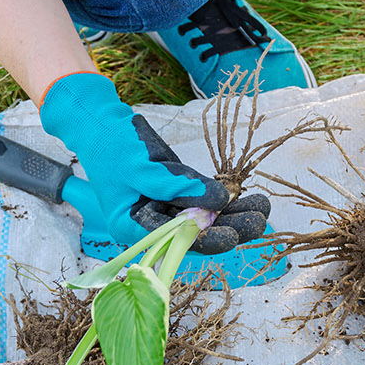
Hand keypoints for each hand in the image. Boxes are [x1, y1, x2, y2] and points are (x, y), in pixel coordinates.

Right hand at [39, 72, 268, 255]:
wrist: (101, 123)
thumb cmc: (111, 145)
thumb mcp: (142, 166)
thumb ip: (178, 186)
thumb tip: (220, 200)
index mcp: (132, 227)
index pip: (174, 241)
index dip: (206, 241)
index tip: (234, 236)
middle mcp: (151, 225)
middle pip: (196, 234)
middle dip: (229, 229)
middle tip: (260, 221)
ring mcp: (165, 209)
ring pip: (205, 219)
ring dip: (234, 216)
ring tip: (263, 208)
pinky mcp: (177, 194)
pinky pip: (205, 201)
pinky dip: (227, 201)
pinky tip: (252, 199)